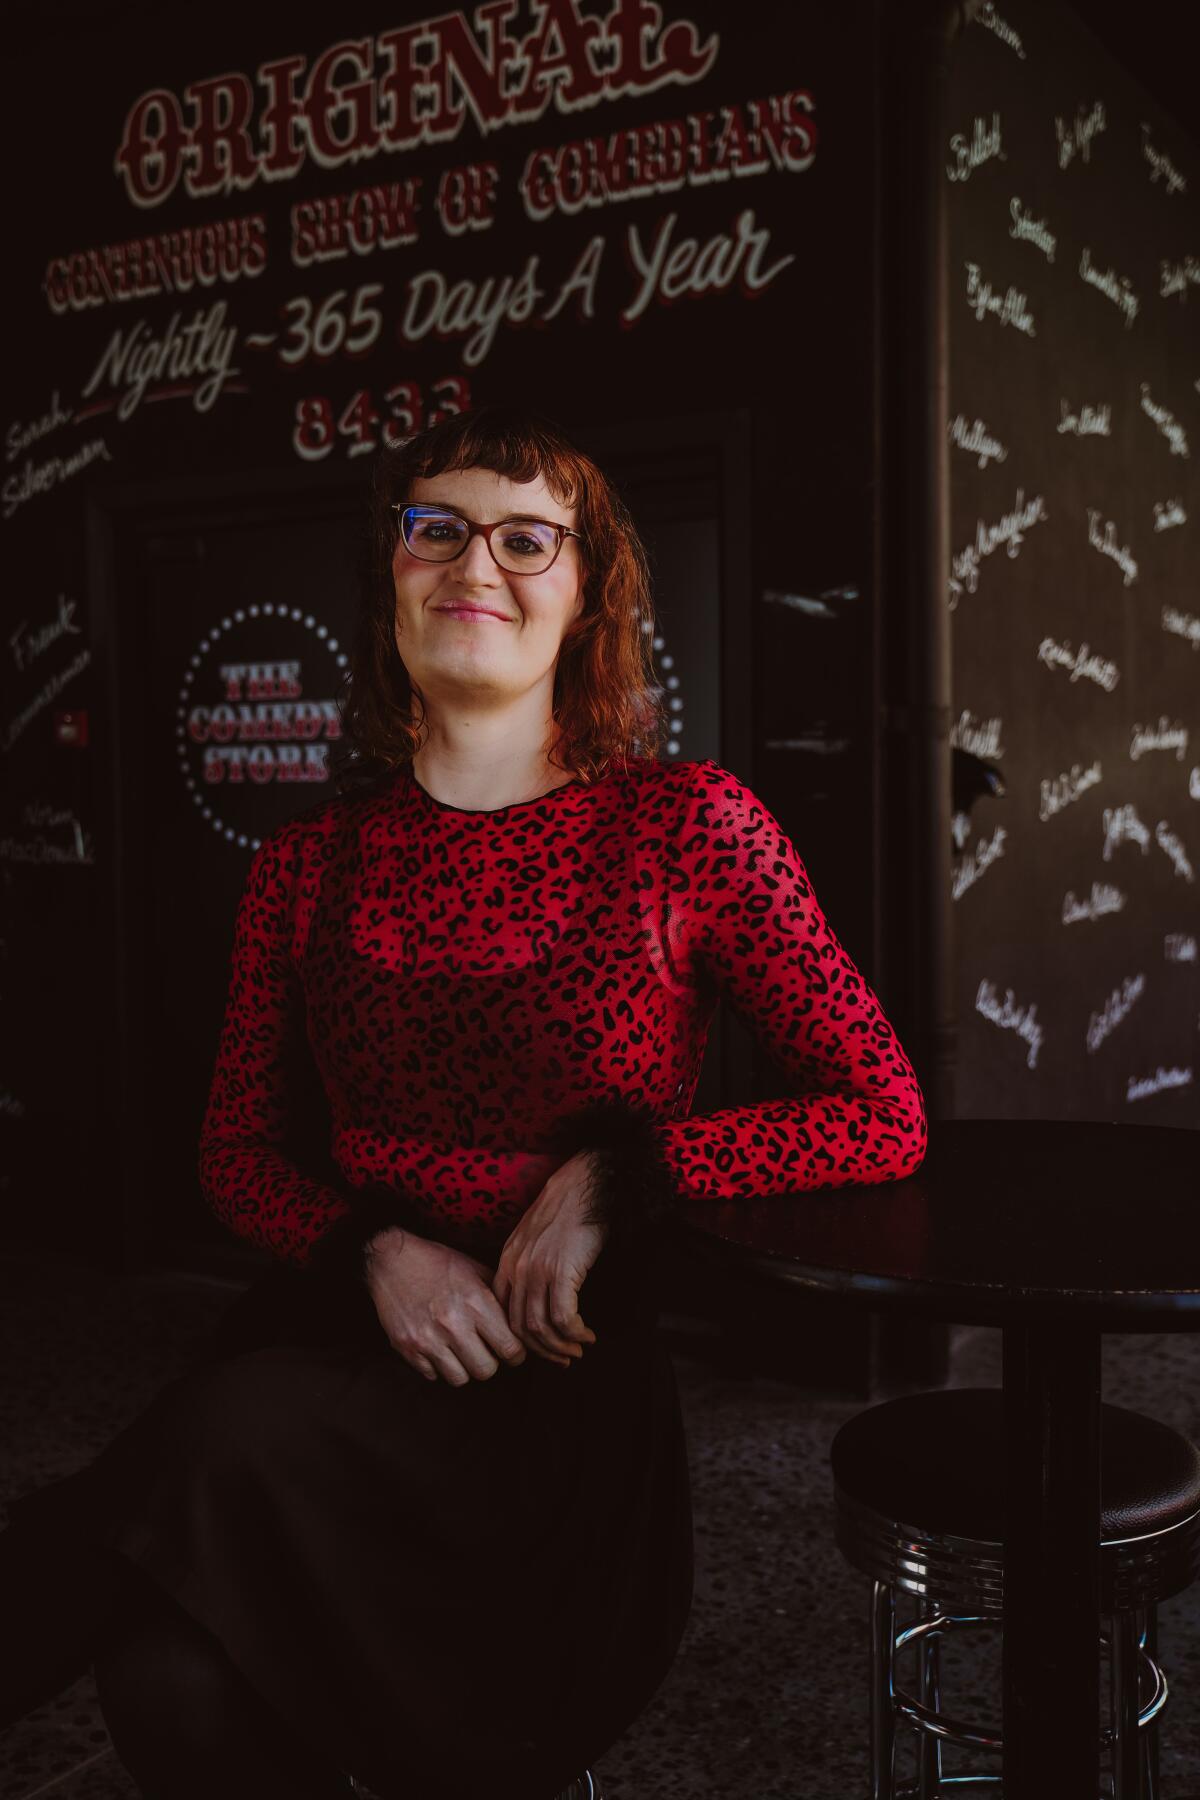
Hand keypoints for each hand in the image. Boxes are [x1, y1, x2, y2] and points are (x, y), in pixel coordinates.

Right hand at [364, 1227, 527, 1386]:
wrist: (391, 1261)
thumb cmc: (437, 1263)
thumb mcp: (475, 1270)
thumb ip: (498, 1297)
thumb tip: (519, 1324)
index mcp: (476, 1303)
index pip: (510, 1348)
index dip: (516, 1354)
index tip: (511, 1351)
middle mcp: (453, 1324)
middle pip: (486, 1370)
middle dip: (489, 1362)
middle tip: (484, 1350)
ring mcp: (427, 1339)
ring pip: (459, 1379)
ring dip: (463, 1367)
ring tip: (460, 1350)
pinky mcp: (407, 1349)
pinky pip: (433, 1376)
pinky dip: (438, 1366)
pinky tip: (438, 1347)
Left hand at [491, 1151, 606, 1367]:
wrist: (584, 1185)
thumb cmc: (565, 1210)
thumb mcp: (533, 1238)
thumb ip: (527, 1265)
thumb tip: (536, 1299)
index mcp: (507, 1262)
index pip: (504, 1314)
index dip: (523, 1339)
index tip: (543, 1348)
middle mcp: (517, 1269)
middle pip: (520, 1328)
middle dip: (543, 1351)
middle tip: (565, 1358)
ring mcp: (537, 1270)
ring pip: (540, 1328)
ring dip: (561, 1346)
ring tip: (579, 1348)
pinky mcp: (561, 1271)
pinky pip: (562, 1318)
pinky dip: (575, 1333)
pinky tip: (587, 1334)